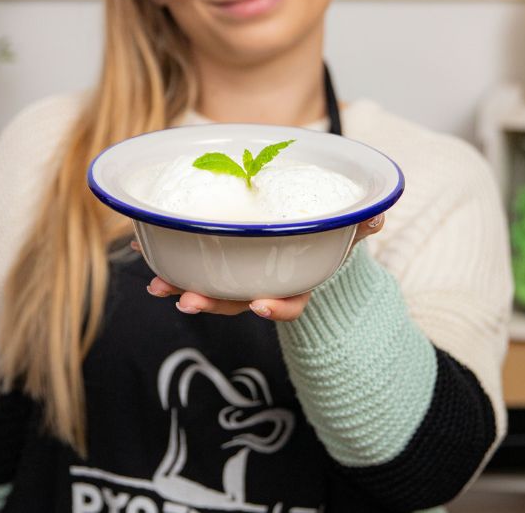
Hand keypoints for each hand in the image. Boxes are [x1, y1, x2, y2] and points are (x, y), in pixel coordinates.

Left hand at [138, 213, 385, 321]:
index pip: (290, 302)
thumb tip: (377, 215)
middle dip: (212, 304)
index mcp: (296, 277)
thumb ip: (361, 221)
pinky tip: (147, 257)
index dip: (275, 308)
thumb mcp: (345, 223)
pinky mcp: (214, 258)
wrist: (300, 223)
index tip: (259, 305)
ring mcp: (237, 274)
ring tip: (158, 287)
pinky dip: (169, 262)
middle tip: (187, 301)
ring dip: (182, 289)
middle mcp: (264, 282)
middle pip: (238, 302)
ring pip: (210, 289)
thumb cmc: (323, 226)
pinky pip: (191, 264)